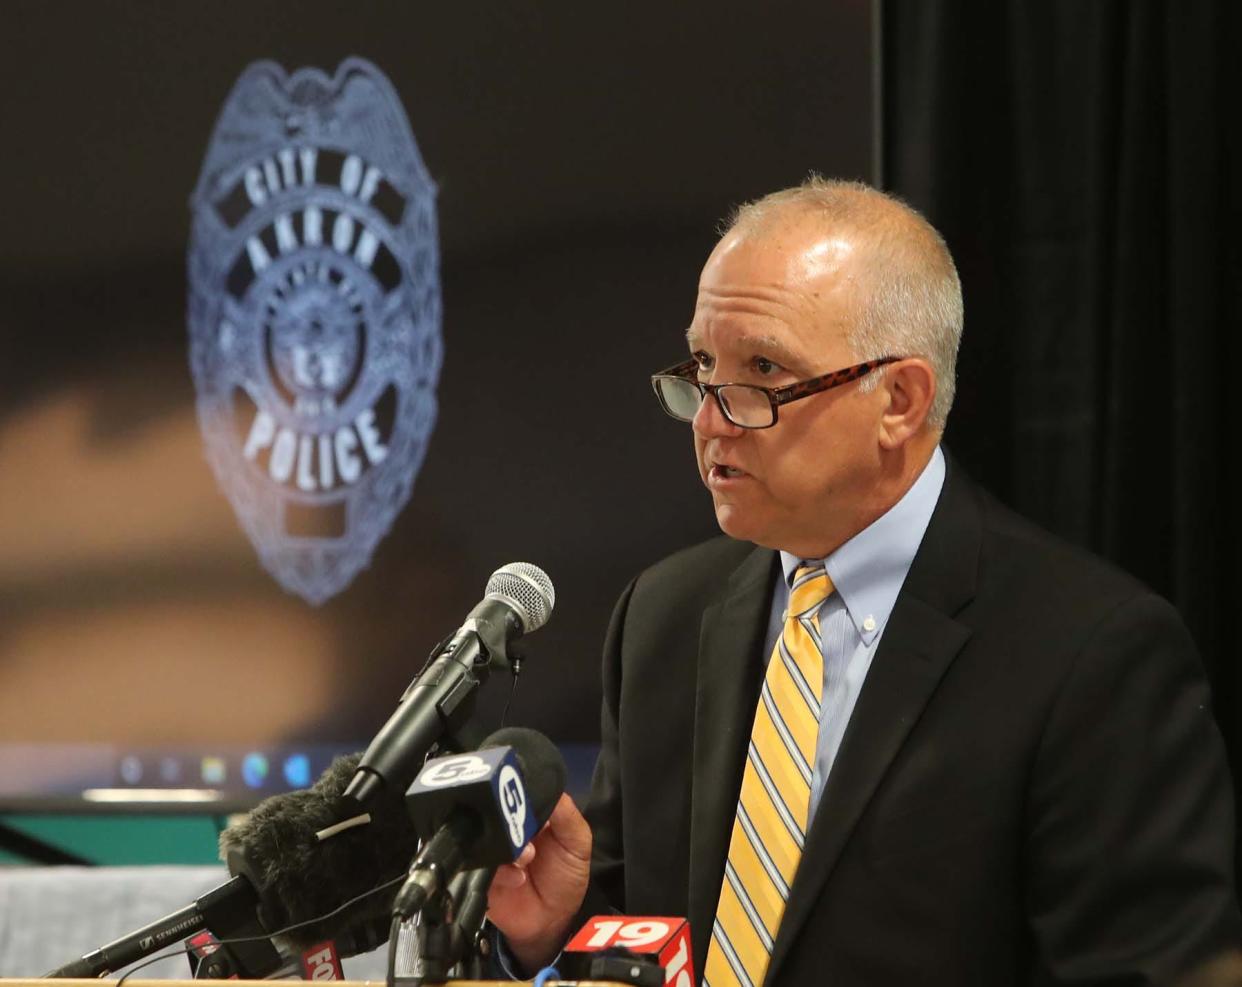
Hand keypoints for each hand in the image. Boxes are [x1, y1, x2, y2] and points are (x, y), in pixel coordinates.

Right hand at [487, 793, 591, 971]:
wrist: (552, 922)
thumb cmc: (565, 875)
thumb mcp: (577, 842)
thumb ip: (567, 815)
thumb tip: (550, 786)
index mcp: (527, 814)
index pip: (516, 791)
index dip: (519, 791)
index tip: (523, 796)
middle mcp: (506, 829)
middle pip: (496, 813)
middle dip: (510, 820)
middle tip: (527, 835)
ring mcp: (491, 852)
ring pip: (487, 839)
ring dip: (508, 849)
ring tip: (527, 858)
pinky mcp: (480, 876)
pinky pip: (480, 867)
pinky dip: (501, 872)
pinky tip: (519, 878)